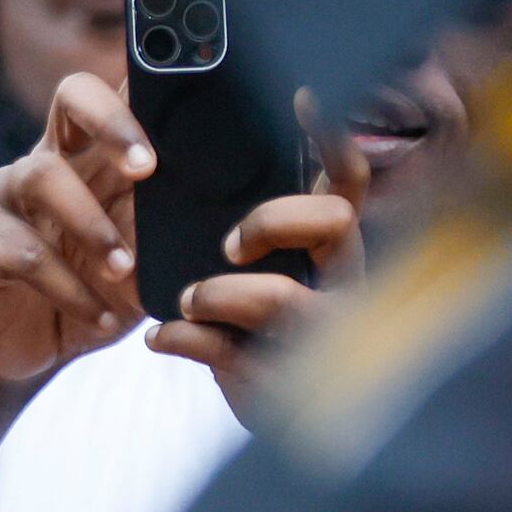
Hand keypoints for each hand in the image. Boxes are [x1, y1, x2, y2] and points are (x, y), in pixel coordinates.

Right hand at [0, 71, 156, 386]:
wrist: (33, 347)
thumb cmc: (98, 290)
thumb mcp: (146, 258)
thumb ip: (174, 226)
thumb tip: (232, 216)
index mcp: (94, 155)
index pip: (121, 93)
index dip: (145, 78)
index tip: (185, 95)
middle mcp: (49, 160)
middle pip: (71, 97)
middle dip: (111, 122)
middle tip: (147, 168)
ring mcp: (9, 199)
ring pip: (41, 177)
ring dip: (91, 226)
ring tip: (124, 270)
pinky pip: (25, 254)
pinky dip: (71, 290)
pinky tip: (103, 318)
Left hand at [151, 92, 369, 419]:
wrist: (273, 420)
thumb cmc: (264, 328)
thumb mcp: (261, 270)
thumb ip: (239, 224)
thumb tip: (178, 153)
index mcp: (334, 246)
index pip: (349, 179)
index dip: (333, 133)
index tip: (300, 91)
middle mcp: (344, 283)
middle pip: (335, 221)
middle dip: (272, 221)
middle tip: (229, 243)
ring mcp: (321, 335)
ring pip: (283, 295)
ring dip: (219, 291)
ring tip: (186, 299)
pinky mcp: (283, 381)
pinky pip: (225, 350)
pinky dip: (183, 338)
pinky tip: (162, 336)